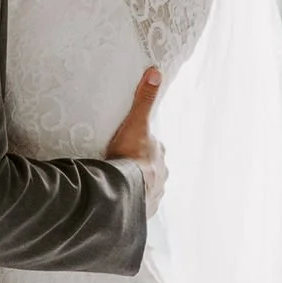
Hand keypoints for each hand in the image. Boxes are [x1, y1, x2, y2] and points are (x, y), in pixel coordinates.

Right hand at [103, 66, 166, 214]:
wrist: (126, 191)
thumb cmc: (131, 155)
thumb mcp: (135, 123)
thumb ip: (144, 99)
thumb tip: (156, 72)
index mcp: (159, 154)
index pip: (153, 145)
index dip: (142, 143)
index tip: (130, 143)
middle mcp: (161, 174)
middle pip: (151, 166)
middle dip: (140, 165)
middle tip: (122, 163)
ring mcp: (154, 193)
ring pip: (147, 186)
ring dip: (137, 185)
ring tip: (120, 184)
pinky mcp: (144, 210)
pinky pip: (138, 204)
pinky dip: (132, 202)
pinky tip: (121, 201)